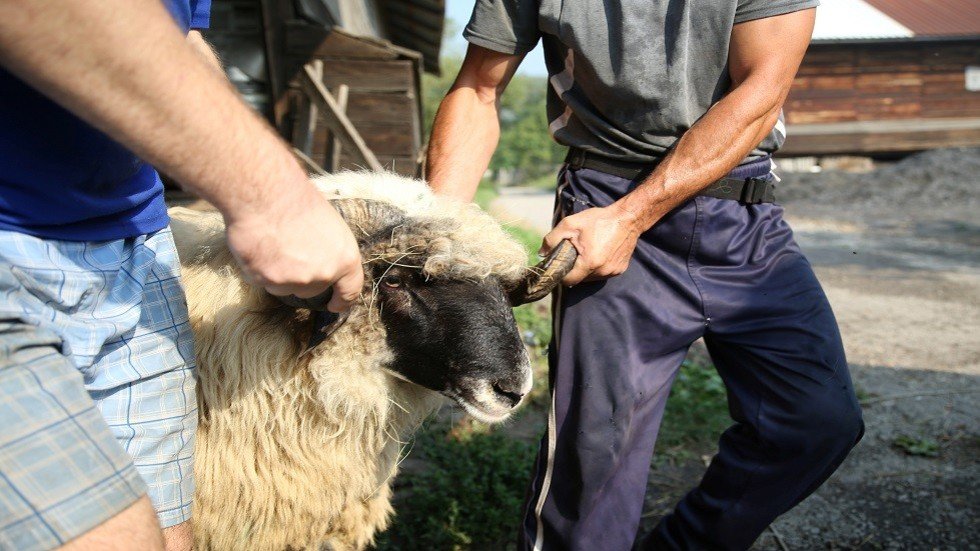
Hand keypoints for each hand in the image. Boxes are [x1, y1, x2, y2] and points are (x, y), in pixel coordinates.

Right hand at [225, 186, 363, 311]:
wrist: (266, 195)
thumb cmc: (298, 201)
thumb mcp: (329, 225)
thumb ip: (329, 251)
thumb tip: (322, 260)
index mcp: (345, 259)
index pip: (350, 290)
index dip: (342, 300)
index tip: (335, 304)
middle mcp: (323, 274)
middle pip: (311, 290)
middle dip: (301, 277)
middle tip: (290, 251)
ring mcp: (294, 280)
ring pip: (284, 287)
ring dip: (278, 272)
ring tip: (272, 242)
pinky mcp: (268, 280)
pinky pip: (261, 280)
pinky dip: (257, 266)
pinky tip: (258, 244)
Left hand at [541, 204, 641, 285]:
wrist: (627, 218)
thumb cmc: (598, 220)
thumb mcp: (570, 224)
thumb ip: (552, 239)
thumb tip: (542, 253)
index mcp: (589, 262)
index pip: (568, 280)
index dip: (561, 274)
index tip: (560, 264)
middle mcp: (602, 271)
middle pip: (580, 280)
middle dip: (574, 270)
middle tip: (574, 254)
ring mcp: (612, 272)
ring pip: (592, 278)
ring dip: (586, 269)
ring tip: (587, 252)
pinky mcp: (620, 269)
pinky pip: (603, 273)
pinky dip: (598, 267)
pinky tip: (599, 253)